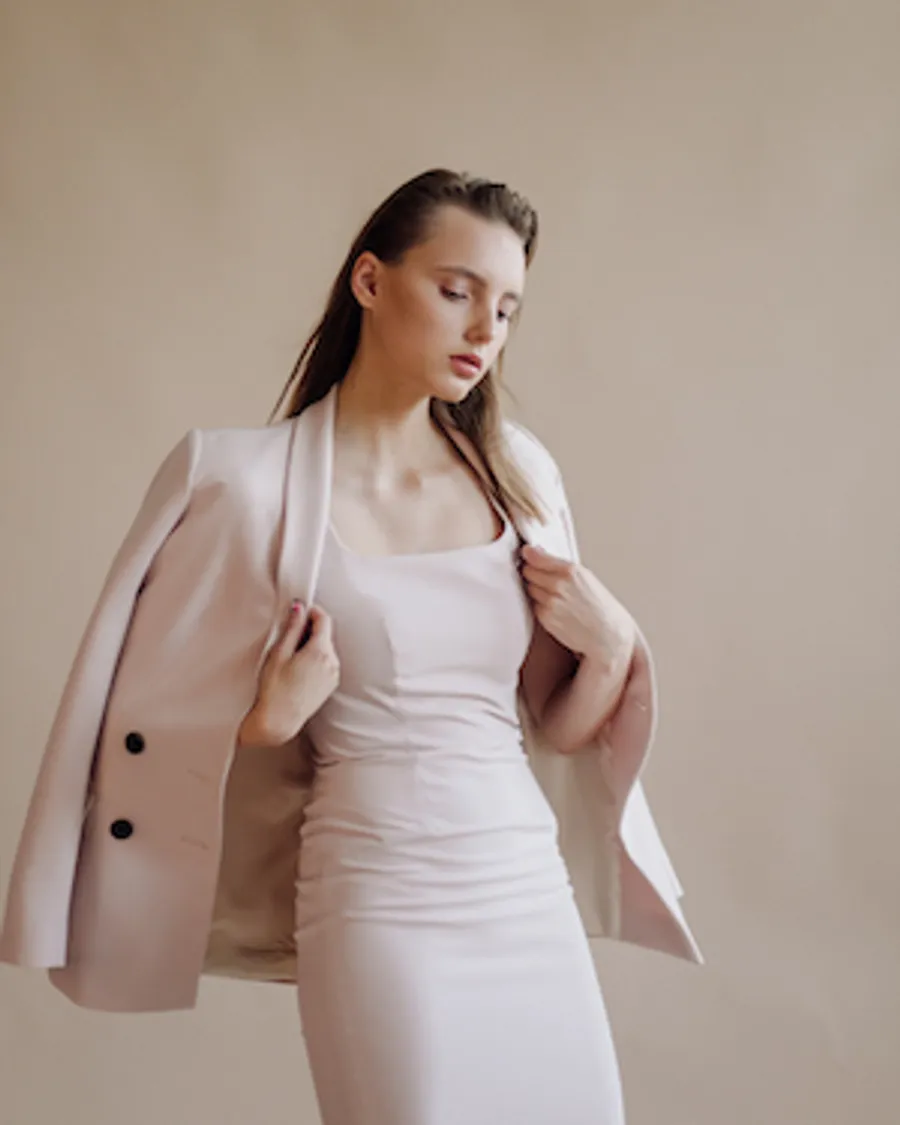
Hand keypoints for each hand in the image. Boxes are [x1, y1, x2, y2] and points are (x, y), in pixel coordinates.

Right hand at [238, 601, 339, 747]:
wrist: (279, 720)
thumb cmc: (274, 688)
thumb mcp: (279, 653)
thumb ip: (292, 628)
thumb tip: (299, 607)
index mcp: (320, 651)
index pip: (324, 619)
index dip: (312, 611)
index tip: (300, 610)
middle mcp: (332, 662)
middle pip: (326, 633)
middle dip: (310, 628)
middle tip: (290, 633)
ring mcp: (334, 674)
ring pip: (327, 648)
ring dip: (313, 644)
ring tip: (292, 654)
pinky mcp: (331, 684)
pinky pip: (327, 662)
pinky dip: (316, 658)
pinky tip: (298, 668)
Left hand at [519, 545, 635, 667]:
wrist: (607, 634)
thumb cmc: (600, 607)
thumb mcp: (586, 578)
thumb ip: (561, 566)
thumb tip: (539, 554)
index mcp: (571, 571)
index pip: (536, 557)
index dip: (529, 555)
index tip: (527, 554)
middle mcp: (558, 585)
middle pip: (528, 571)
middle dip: (532, 573)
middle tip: (542, 577)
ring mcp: (550, 602)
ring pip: (530, 588)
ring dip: (537, 590)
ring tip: (555, 596)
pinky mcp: (545, 617)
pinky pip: (534, 605)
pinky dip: (540, 605)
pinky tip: (556, 608)